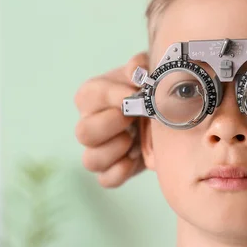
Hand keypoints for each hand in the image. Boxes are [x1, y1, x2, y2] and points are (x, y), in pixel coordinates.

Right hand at [74, 53, 148, 187]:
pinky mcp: (111, 172)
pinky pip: (106, 180)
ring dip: (116, 150)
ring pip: (90, 160)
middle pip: (82, 133)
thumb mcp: (146, 72)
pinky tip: (136, 158)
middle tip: (133, 117)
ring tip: (134, 139)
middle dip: (111, 125)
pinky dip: (121, 172)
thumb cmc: (148, 90)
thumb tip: (137, 71)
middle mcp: (88, 125)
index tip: (135, 93)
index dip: (112, 96)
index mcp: (92, 98)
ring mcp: (97, 152)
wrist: (164, 117)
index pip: (88, 96)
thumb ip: (140, 67)